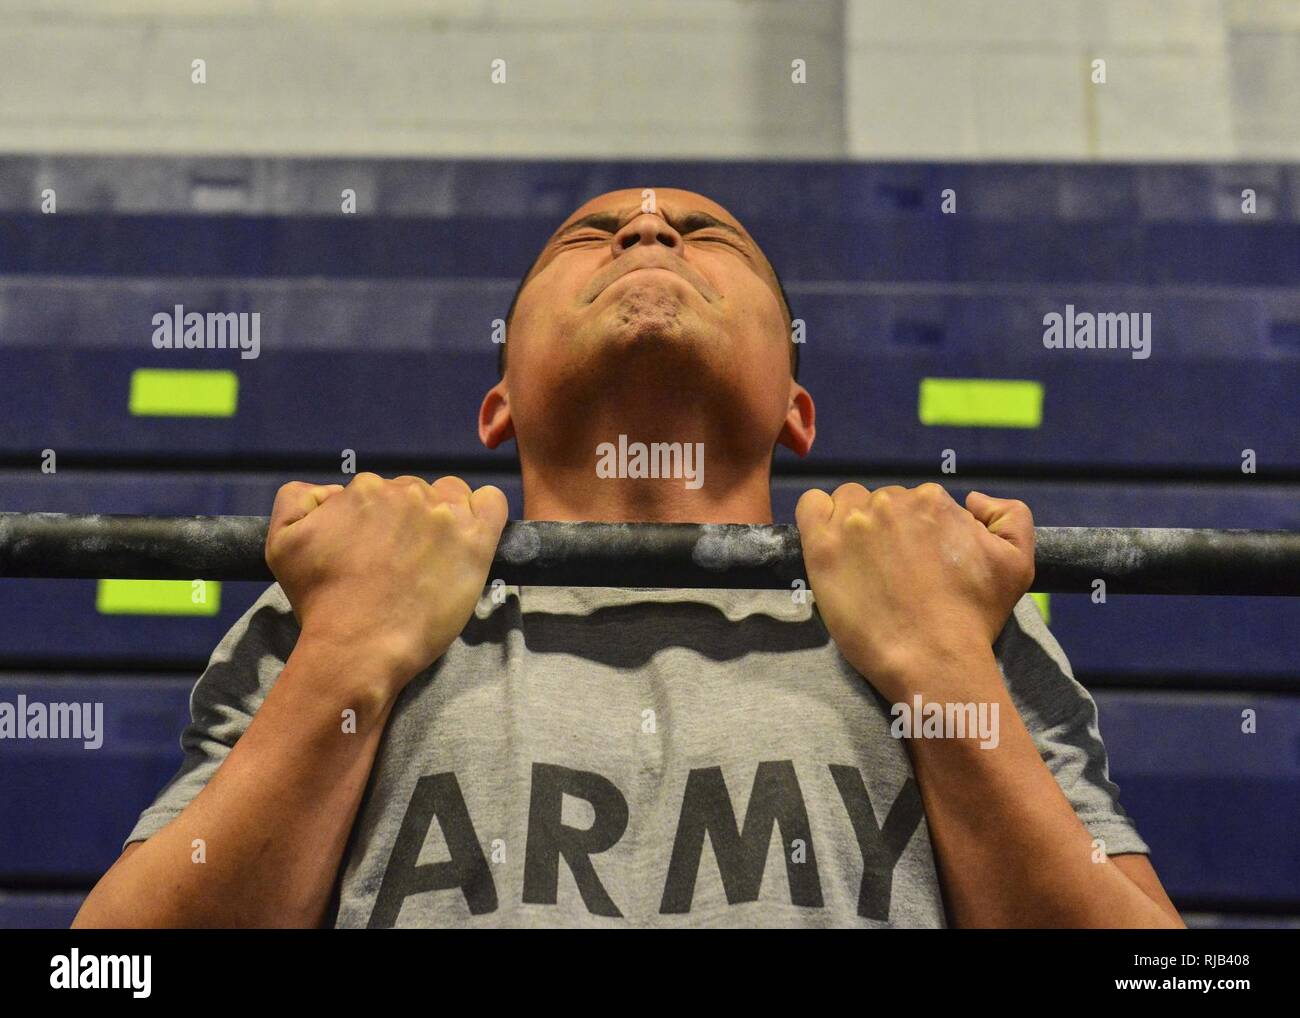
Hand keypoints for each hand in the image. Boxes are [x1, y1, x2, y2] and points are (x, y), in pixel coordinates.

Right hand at [265, 473, 508, 684]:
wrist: (357, 647)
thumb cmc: (320, 603)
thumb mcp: (282, 543)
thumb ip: (297, 499)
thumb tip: (330, 491)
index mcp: (364, 489)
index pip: (381, 490)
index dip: (378, 521)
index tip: (377, 552)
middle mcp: (406, 494)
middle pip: (416, 493)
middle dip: (409, 521)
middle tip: (401, 562)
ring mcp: (444, 516)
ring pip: (452, 495)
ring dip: (444, 517)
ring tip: (433, 558)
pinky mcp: (476, 541)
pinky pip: (493, 503)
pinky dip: (485, 511)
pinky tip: (470, 536)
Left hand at [795, 483, 1034, 694]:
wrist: (934, 660)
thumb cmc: (974, 619)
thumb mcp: (1018, 563)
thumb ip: (1010, 516)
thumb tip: (972, 499)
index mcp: (933, 501)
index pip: (915, 502)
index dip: (915, 533)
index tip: (914, 564)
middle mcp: (892, 503)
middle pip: (880, 502)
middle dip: (885, 530)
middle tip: (890, 572)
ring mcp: (853, 523)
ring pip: (847, 504)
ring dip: (852, 525)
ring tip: (862, 566)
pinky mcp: (822, 546)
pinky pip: (810, 506)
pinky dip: (817, 516)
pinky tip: (829, 545)